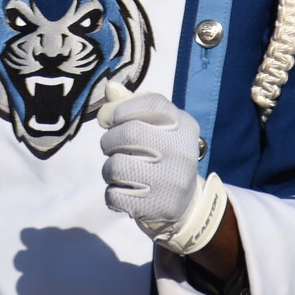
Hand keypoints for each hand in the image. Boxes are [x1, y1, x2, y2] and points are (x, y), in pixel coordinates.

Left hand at [99, 85, 227, 254]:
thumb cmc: (162, 154)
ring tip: (118, 171)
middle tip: (110, 147)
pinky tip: (125, 191)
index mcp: (184, 126)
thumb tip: (110, 88)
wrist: (185, 202)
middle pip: (129, 133)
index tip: (112, 119)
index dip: (122, 108)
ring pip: (116, 166)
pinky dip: (112, 193)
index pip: (152, 103)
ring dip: (108, 169)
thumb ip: (131, 105)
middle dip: (109, 140)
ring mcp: (172, 181)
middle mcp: (182, 151)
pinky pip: (114, 195)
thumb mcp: (156, 127)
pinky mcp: (158, 206)